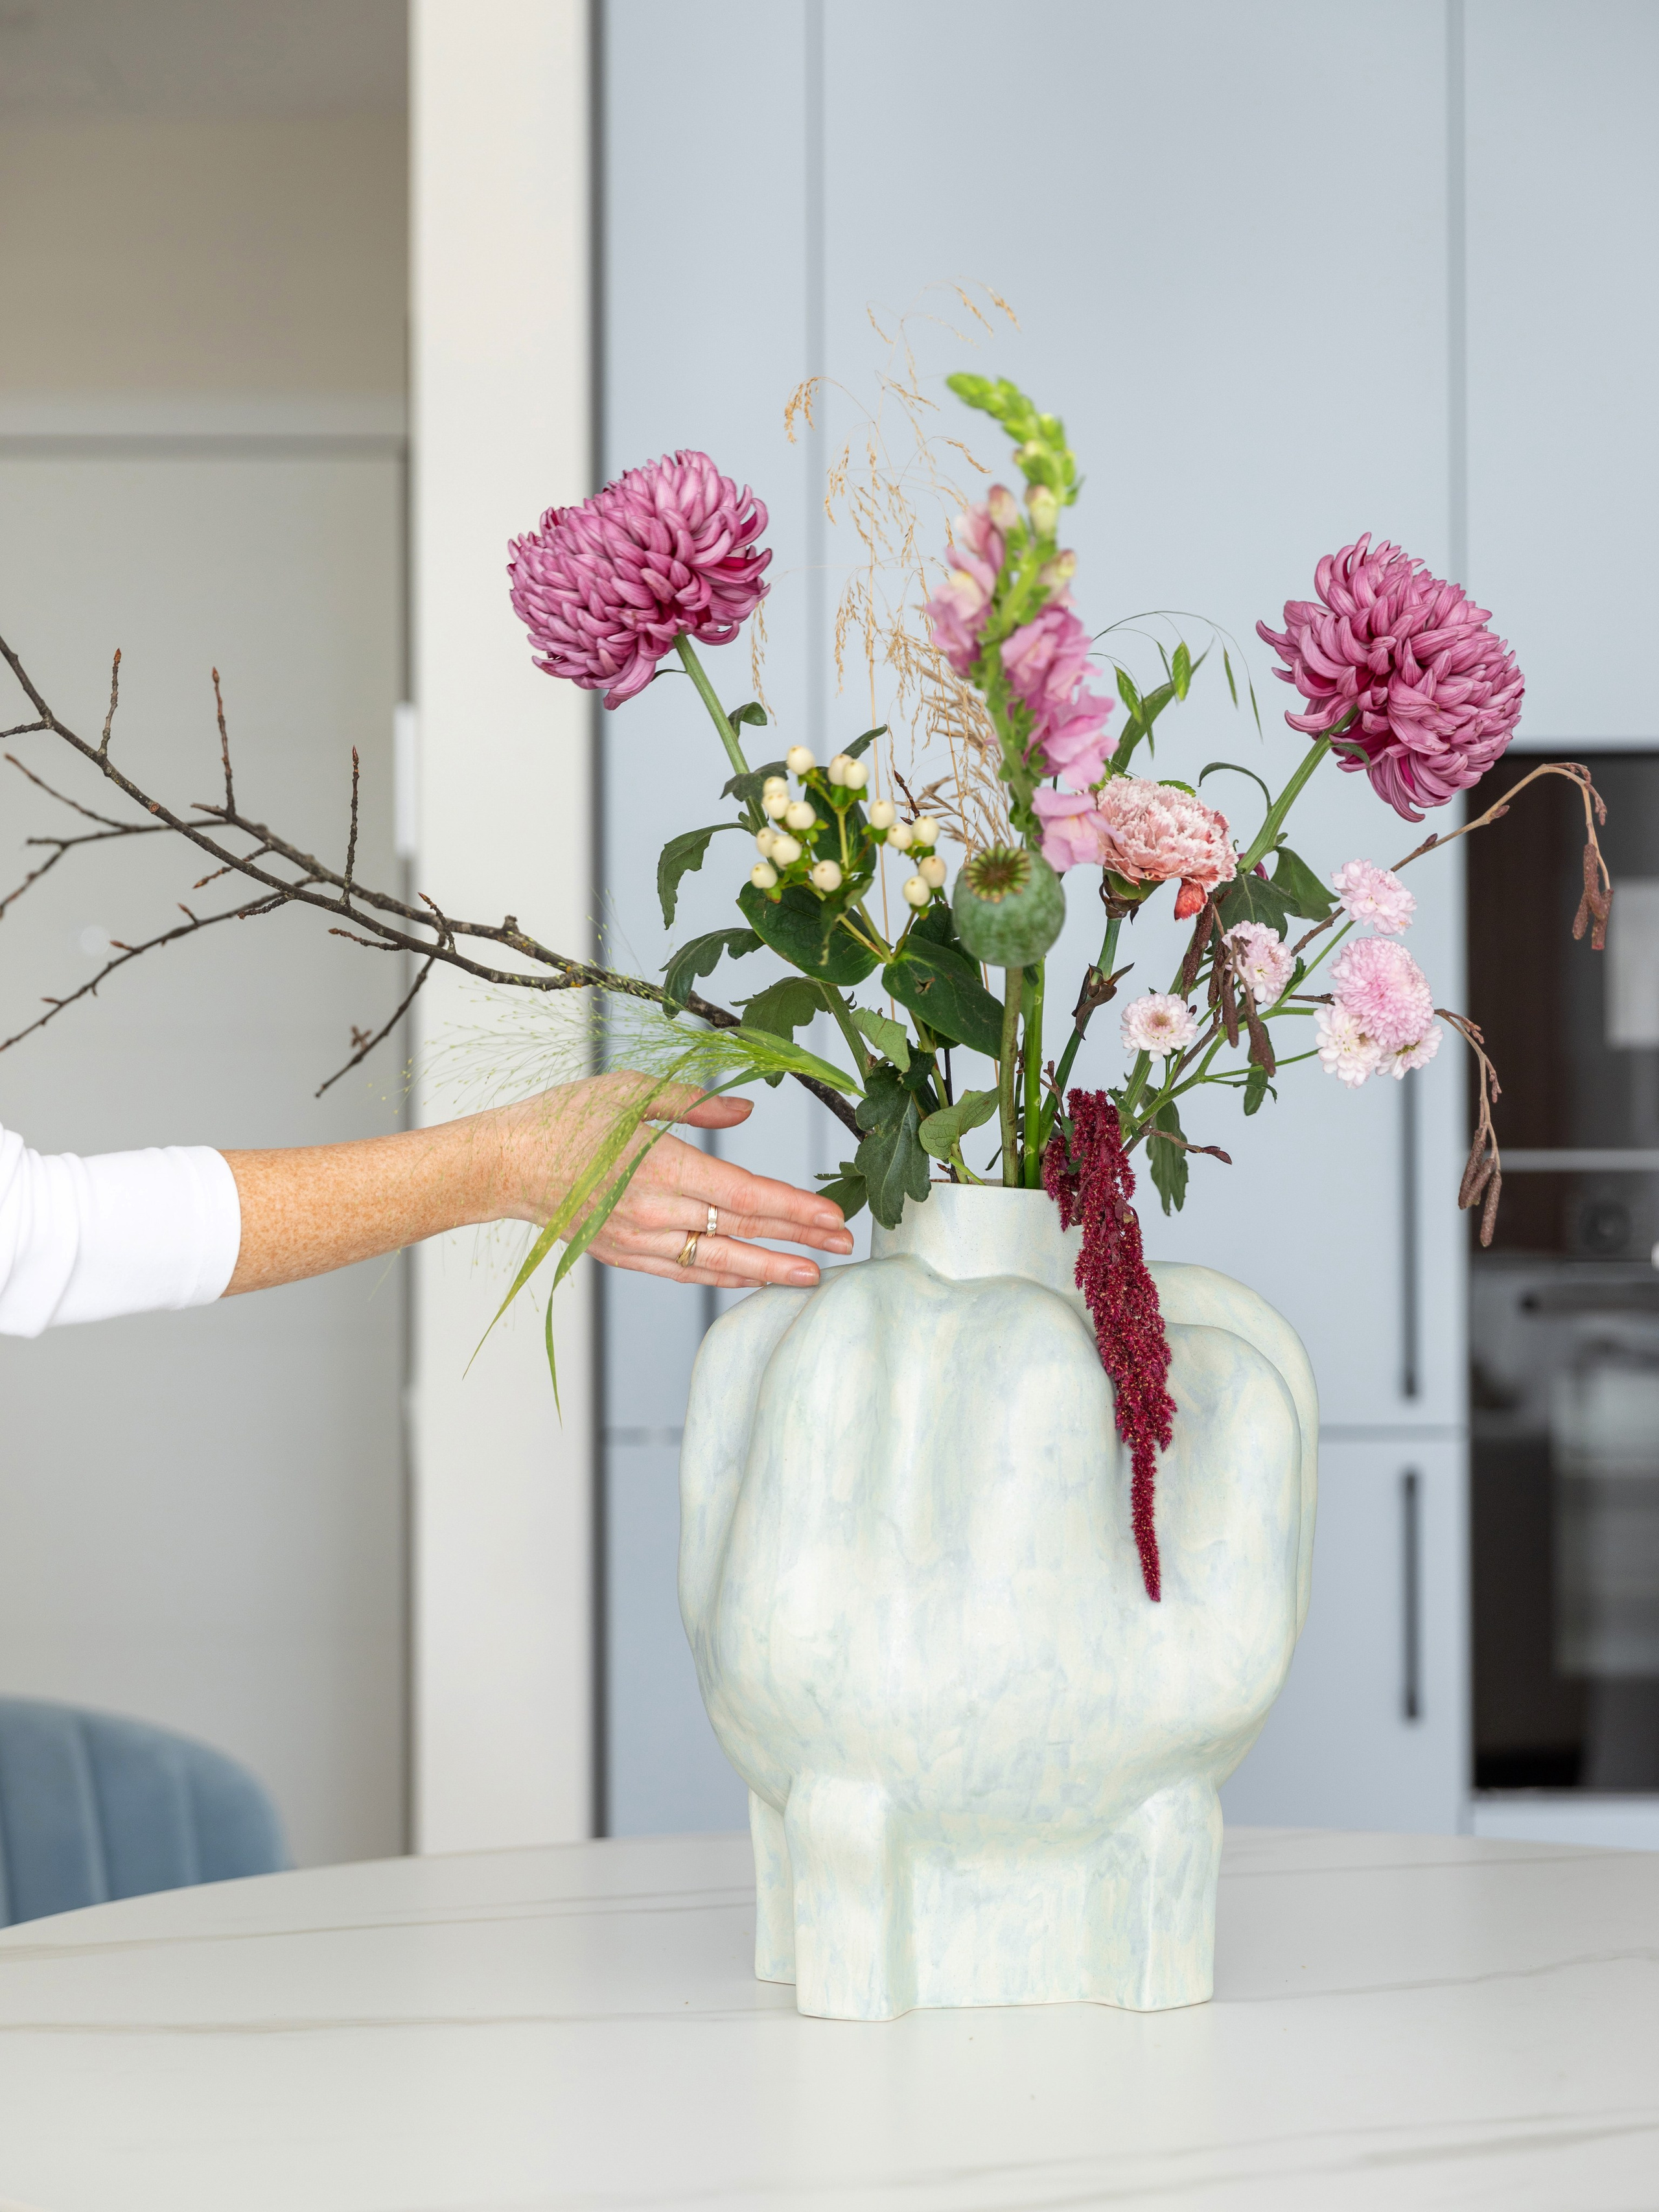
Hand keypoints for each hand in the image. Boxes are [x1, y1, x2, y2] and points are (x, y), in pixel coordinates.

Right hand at [497, 1072, 854, 1290]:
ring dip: (768, 1271)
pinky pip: (685, 1271)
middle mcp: (655, 1211)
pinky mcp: (624, 1254)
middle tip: (843, 1247)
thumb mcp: (631, 1091)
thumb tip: (746, 1109)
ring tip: (811, 1276)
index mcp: (662, 1167)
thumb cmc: (566, 1118)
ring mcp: (638, 1240)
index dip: (795, 1210)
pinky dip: (723, 1275)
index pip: (746, 1196)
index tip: (833, 1218)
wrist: (506, 1164)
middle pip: (743, 1233)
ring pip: (717, 1262)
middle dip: (798, 1243)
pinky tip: (752, 1276)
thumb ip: (693, 1103)